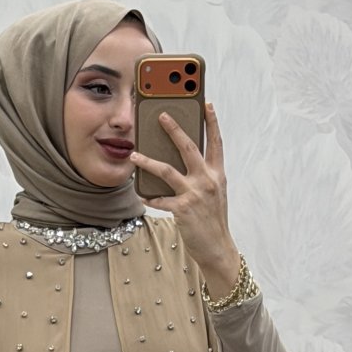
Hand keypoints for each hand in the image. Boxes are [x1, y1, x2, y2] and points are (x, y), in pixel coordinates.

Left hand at [130, 101, 240, 291]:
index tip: (207, 103)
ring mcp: (195, 194)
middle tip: (161, 114)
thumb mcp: (214, 194)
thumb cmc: (213, 221)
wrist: (217, 248)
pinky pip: (160, 199)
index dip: (212, 122)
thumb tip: (182, 163)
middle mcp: (207, 180)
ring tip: (134, 154)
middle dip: (174, 128)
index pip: (216, 142)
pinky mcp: (182, 209)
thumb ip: (203, 176)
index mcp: (217, 174)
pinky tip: (141, 195)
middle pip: (188, 147)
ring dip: (147, 161)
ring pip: (166, 170)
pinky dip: (150, 197)